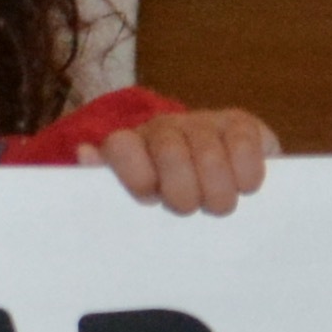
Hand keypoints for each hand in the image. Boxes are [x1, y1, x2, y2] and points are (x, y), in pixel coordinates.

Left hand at [92, 105, 278, 214]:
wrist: (227, 183)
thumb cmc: (176, 198)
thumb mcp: (143, 200)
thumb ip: (111, 186)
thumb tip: (85, 154)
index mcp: (135, 147)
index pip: (122, 144)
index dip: (135, 173)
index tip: (150, 198)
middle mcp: (166, 128)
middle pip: (169, 151)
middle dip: (182, 190)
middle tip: (191, 209)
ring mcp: (204, 122)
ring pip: (208, 153)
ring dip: (217, 190)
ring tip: (218, 206)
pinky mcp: (241, 124)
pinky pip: (244, 143)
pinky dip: (246, 173)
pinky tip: (245, 187)